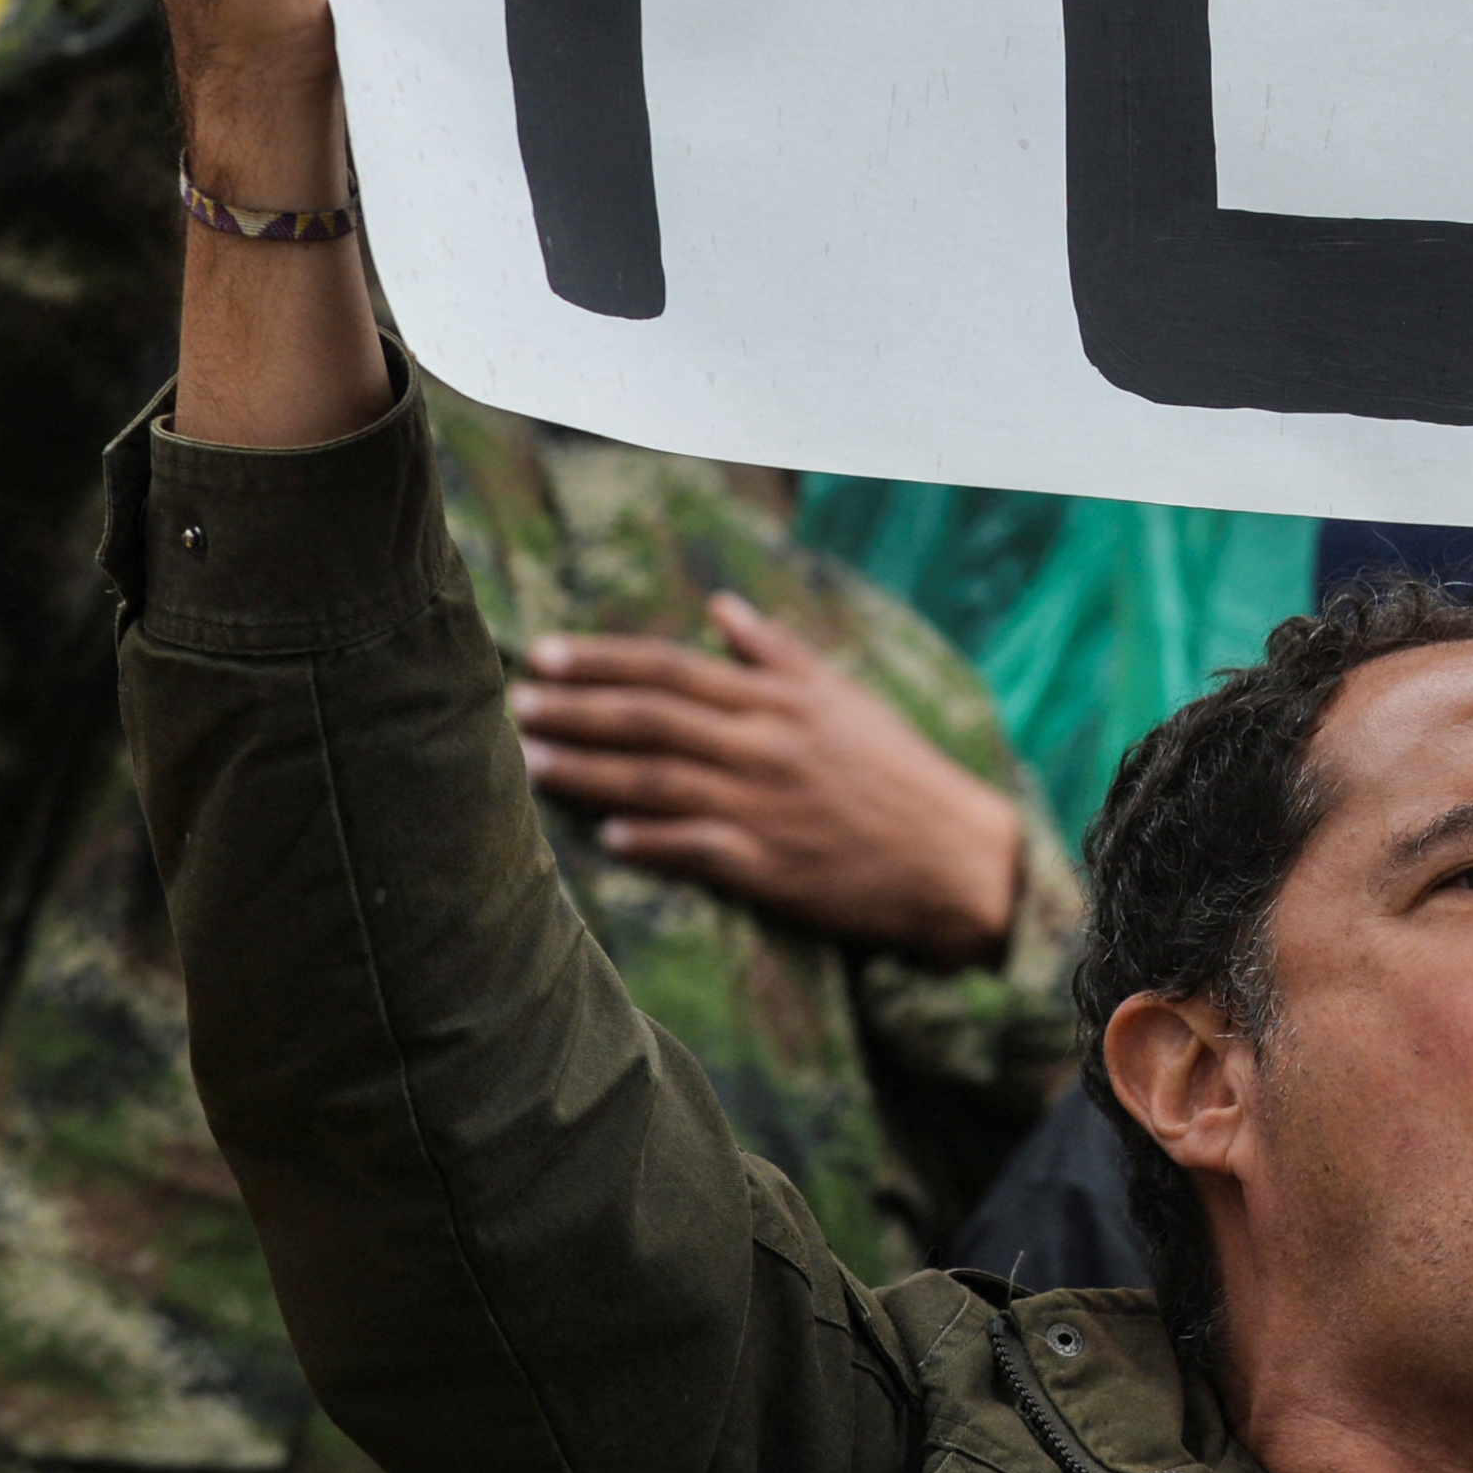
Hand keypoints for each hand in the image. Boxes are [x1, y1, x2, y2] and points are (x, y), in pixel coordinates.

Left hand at [513, 590, 1026, 966]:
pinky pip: (697, 849)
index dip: (604, 660)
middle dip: (578, 708)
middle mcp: (765, 746)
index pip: (674, 668)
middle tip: (517, 700)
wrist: (954, 855)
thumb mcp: (846, 696)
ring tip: (532, 762)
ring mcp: (765, 805)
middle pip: (653, 719)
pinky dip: (650, 840)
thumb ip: (779, 651)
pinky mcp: (770, 865)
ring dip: (590, 771)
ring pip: (659, 780)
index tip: (547, 653)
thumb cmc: (898, 770)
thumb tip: (723, 606)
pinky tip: (606, 836)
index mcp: (781, 700)